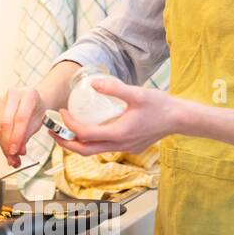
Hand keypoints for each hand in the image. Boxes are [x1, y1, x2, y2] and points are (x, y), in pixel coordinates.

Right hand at [0, 86, 45, 166]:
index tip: (16, 151)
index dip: (17, 136)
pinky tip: (6, 149)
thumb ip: (27, 136)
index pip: (21, 118)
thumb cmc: (36, 111)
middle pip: (6, 122)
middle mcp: (13, 95)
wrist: (32, 102)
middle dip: (8, 142)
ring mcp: (1, 101)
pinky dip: (1, 141)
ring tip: (11, 157)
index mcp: (29, 95)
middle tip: (12, 156)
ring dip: (4, 144)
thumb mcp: (38, 122)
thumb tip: (18, 152)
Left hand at [53, 78, 182, 155]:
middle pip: (84, 151)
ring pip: (94, 151)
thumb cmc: (160, 105)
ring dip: (78, 143)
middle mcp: (120, 145)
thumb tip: (93, 82)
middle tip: (53, 131)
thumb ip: (114, 88)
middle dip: (65, 142)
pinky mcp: (130, 147)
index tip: (61, 112)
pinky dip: (92, 141)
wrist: (181, 119)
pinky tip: (90, 129)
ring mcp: (125, 148)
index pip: (85, 134)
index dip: (70, 125)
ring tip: (66, 130)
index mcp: (119, 134)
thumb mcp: (137, 93)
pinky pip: (105, 148)